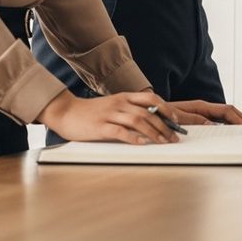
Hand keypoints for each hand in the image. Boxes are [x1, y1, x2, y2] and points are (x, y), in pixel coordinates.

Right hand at [37, 89, 179, 143]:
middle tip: (174, 137)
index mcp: (124, 97)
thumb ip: (130, 110)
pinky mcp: (99, 126)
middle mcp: (119, 103)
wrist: (65, 111)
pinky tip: (142, 143)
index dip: (166, 108)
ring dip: (153, 132)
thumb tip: (152, 121)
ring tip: (163, 142)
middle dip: (164, 125)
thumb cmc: (91, 112)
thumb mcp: (114, 106)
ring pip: (137, 121)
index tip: (176, 120)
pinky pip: (119, 131)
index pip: (151, 98)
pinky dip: (133, 137)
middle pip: (148, 112)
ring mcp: (109, 114)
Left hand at [161, 99, 241, 124]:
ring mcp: (202, 113)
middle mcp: (203, 108)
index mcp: (200, 106)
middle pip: (229, 112)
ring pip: (224, 116)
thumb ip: (194, 120)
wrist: (148, 113)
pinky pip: (217, 121)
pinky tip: (230, 132)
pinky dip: (227, 125)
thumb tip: (212, 124)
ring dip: (236, 122)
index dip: (238, 118)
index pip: (226, 110)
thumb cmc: (160, 114)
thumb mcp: (177, 119)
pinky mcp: (198, 119)